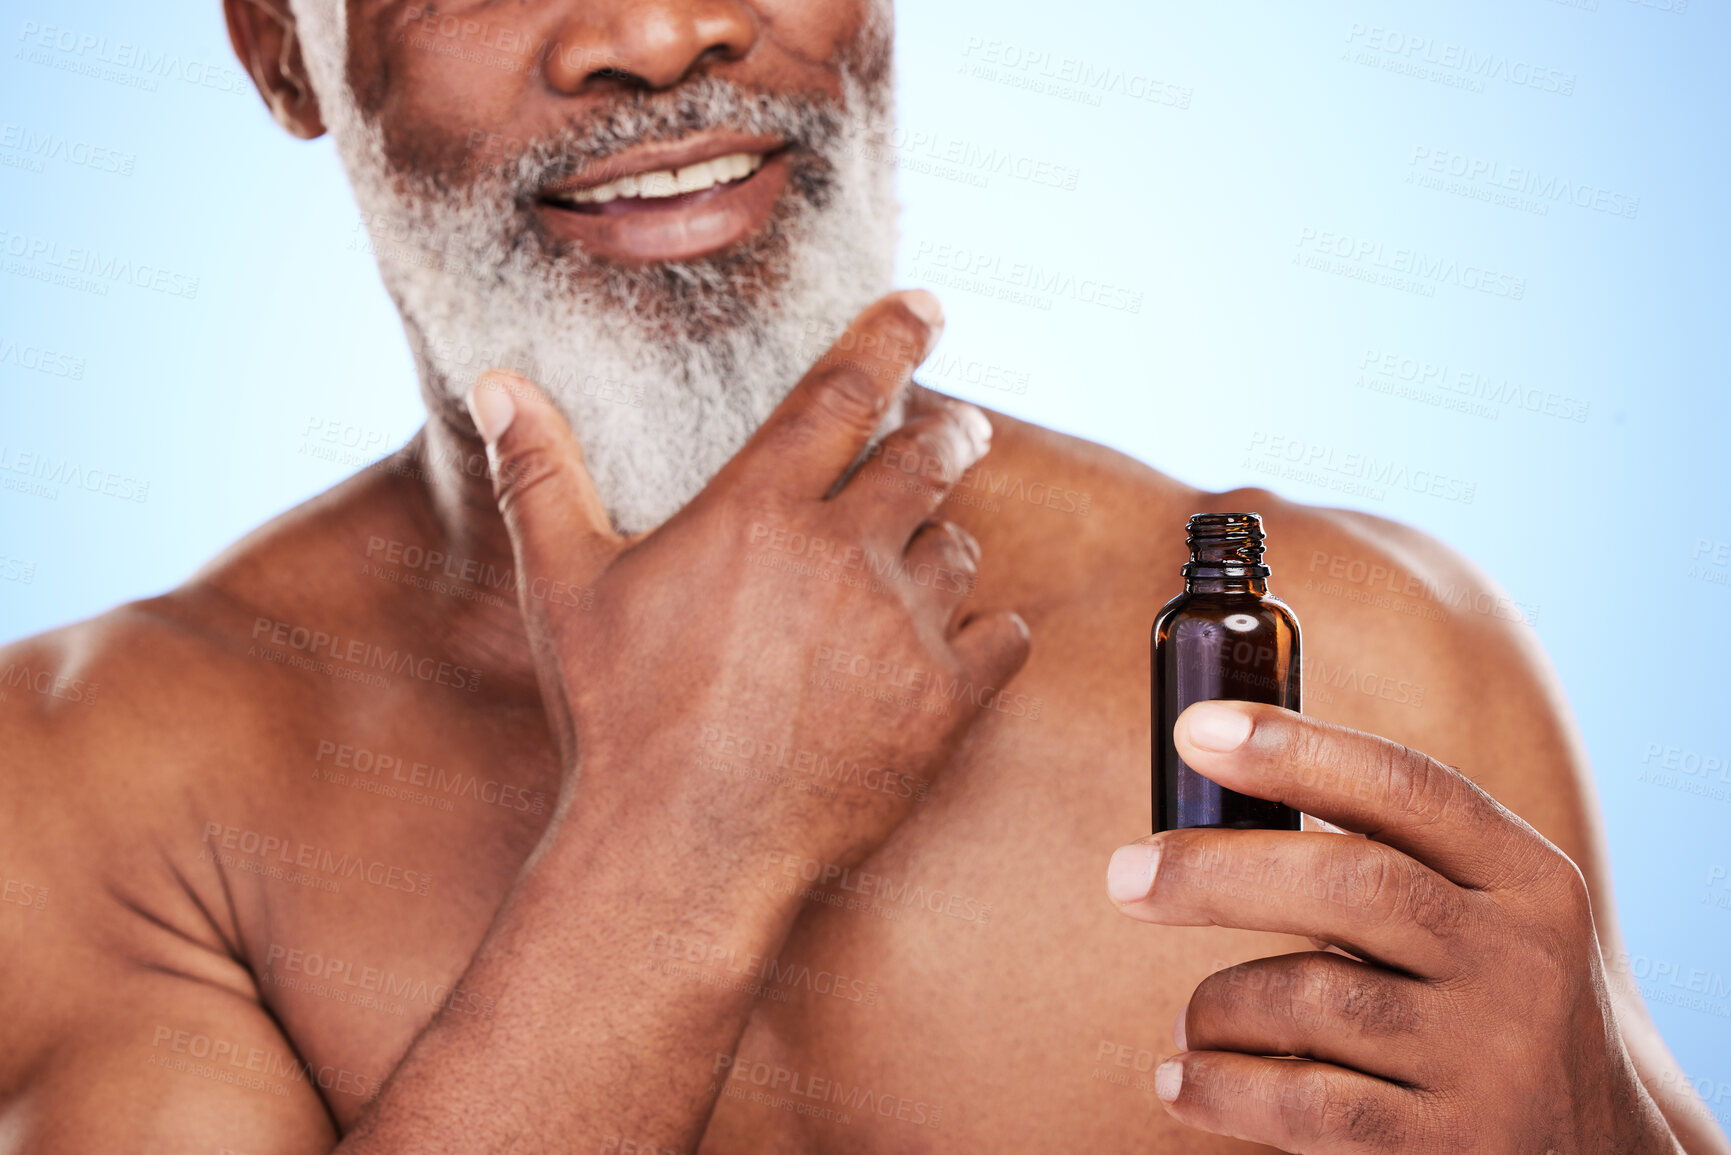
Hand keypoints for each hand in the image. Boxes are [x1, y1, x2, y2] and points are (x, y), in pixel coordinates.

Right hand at [465, 291, 1030, 868]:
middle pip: (928, 459)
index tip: (928, 307)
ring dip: (949, 543)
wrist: (681, 853)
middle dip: (950, 435)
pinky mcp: (943, 704)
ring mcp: (902, 630)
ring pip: (962, 550)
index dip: (893, 336)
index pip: (843, 391)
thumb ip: (539, 474)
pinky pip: (1002, 639)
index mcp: (760, 511)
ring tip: (930, 554)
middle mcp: (845, 554)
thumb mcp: (564, 588)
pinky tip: (970, 639)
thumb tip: (497, 382)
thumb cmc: (618, 718)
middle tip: (959, 431)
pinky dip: (990, 631)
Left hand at [1106, 701, 1680, 1153]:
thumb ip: (1383, 857)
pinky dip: (1223, 1088)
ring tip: (1192, 1023)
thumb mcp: (1479, 915)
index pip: (1407, 788)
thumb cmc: (1484, 1003)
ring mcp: (1495, 1058)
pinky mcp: (1456, 1145)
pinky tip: (1182, 1081)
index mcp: (1526, 877)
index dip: (1296, 750)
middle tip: (1126, 875)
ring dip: (1219, 1005)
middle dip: (1220, 872)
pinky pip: (1310, 1106)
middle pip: (1353, 884)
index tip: (1195, 729)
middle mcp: (1522, 959)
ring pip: (1315, 997)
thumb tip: (1214, 781)